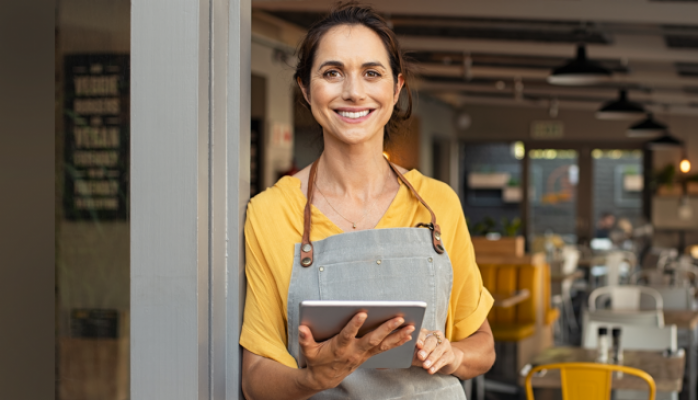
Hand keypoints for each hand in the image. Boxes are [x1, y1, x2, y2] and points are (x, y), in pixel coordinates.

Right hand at [297, 312, 414, 391]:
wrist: (324, 378)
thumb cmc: (316, 360)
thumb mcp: (308, 350)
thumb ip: (305, 339)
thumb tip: (302, 328)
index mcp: (339, 347)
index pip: (347, 335)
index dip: (354, 325)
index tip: (362, 312)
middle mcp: (354, 351)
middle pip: (372, 339)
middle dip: (386, 329)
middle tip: (398, 318)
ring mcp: (363, 354)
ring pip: (383, 344)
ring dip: (397, 336)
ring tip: (410, 326)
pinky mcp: (368, 355)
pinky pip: (385, 348)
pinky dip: (397, 342)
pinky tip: (408, 334)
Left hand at [412, 329, 462, 374]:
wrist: (444, 360)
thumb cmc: (426, 355)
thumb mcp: (417, 353)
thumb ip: (412, 352)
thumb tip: (403, 354)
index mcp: (426, 333)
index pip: (422, 334)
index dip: (420, 339)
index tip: (417, 345)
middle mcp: (436, 336)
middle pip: (431, 341)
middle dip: (425, 349)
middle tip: (420, 356)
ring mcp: (445, 344)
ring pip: (438, 350)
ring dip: (431, 358)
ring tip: (425, 366)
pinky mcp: (450, 354)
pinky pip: (443, 359)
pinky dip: (436, 365)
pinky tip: (431, 370)